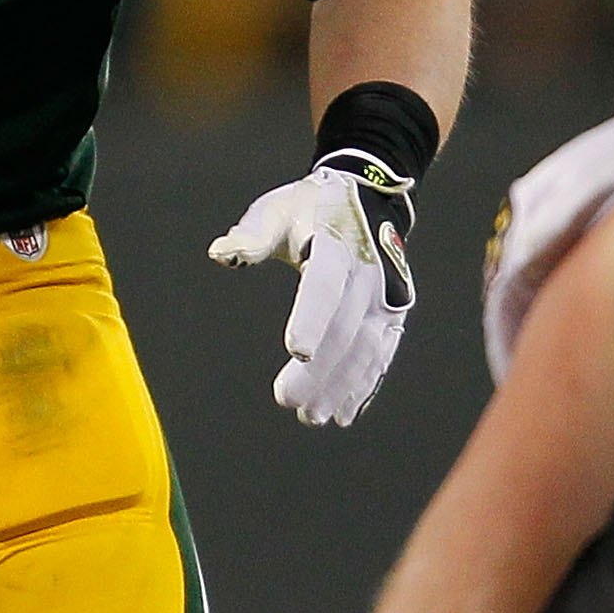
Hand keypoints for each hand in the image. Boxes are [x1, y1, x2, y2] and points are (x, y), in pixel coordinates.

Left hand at [208, 150, 416, 426]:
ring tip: (312, 417)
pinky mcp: (394, 312)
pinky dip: (364, 384)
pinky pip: (381, 353)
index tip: (296, 353)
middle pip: (345, 327)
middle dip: (320, 369)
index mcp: (337, 242)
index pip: (326, 285)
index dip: (312, 318)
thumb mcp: (277, 209)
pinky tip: (344, 413)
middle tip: (287, 401)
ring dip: (342, 386)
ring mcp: (387, 295)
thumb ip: (251, 235)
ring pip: (366, 348)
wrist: (369, 196)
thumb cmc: (309, 207)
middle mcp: (370, 272)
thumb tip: (219, 253)